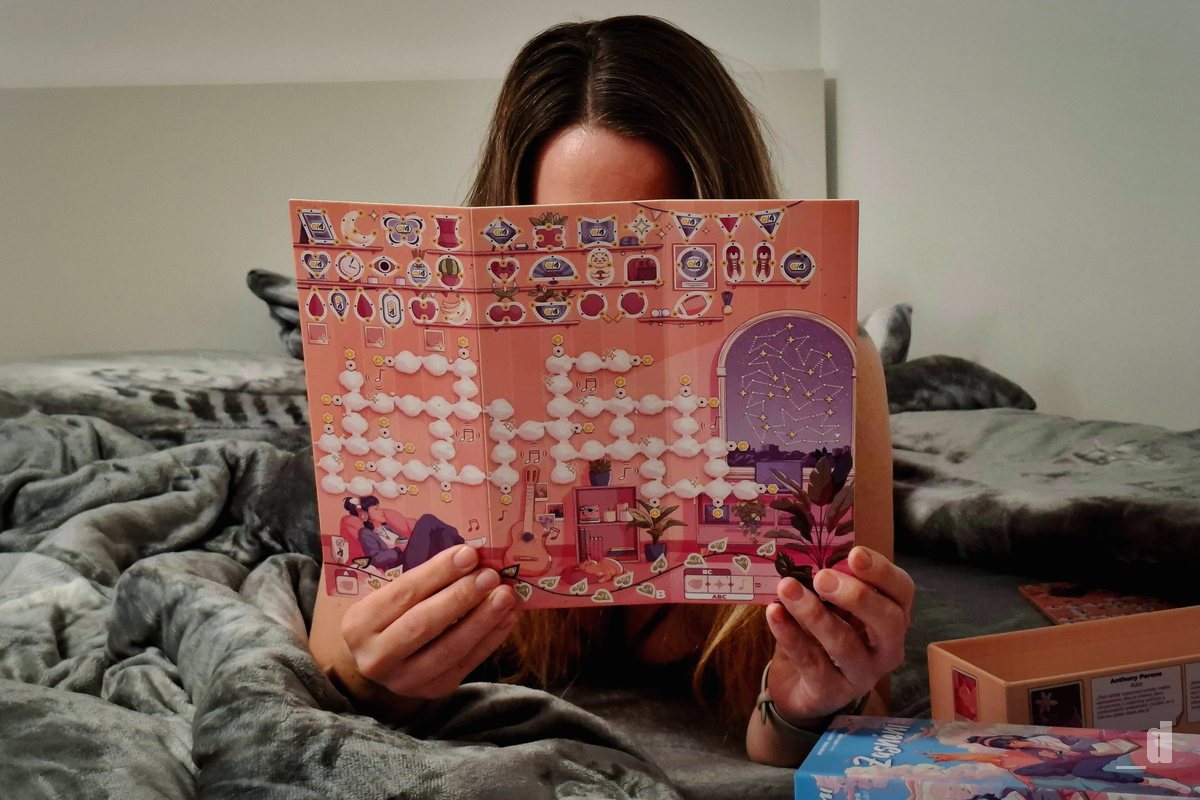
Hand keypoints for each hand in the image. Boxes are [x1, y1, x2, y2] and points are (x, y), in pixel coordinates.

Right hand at [340, 544, 518, 700]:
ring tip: (505, 596)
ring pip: (448, 649)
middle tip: (490, 575)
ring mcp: (405, 680)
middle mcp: (376, 657)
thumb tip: (470, 556)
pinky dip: (490, 639)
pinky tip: (507, 617)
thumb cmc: (389, 615)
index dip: (438, 573)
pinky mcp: (434, 690)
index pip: (402, 594)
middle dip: (461, 597)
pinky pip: (466, 663)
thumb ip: (422, 580)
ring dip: (482, 620)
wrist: (380, 660)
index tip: (468, 554)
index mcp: (360, 624)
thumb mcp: (389, 595)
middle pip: (423, 624)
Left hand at [764, 546, 912, 723]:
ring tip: (787, 588)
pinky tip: (774, 613)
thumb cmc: (821, 632)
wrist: (798, 684)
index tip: (854, 553)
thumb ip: (829, 582)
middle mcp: (886, 648)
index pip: (902, 591)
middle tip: (823, 577)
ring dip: (814, 613)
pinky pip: (811, 662)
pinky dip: (790, 635)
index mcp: (892, 616)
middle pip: (887, 621)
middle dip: (857, 596)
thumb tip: (809, 552)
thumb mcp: (830, 605)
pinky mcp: (831, 692)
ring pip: (844, 644)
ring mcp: (862, 675)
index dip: (881, 571)